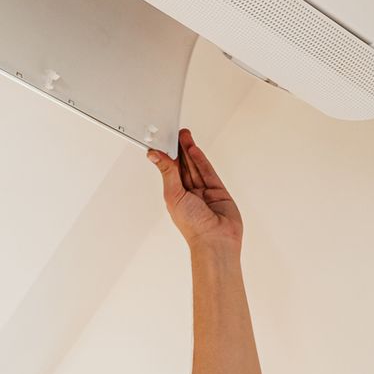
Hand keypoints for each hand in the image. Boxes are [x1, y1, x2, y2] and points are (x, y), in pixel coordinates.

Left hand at [147, 128, 242, 253]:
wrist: (216, 240)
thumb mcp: (174, 195)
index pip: (170, 171)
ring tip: (184, 135)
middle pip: (184, 166)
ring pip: (195, 167)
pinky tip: (194, 149)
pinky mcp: (218, 191)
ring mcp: (205, 192)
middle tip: (175, 133)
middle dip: (179, 150)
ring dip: (189, 151)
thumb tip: (154, 155)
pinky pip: (208, 172)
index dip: (167, 156)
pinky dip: (201, 160)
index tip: (163, 141)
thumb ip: (167, 172)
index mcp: (176, 197)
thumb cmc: (193, 227)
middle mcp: (190, 194)